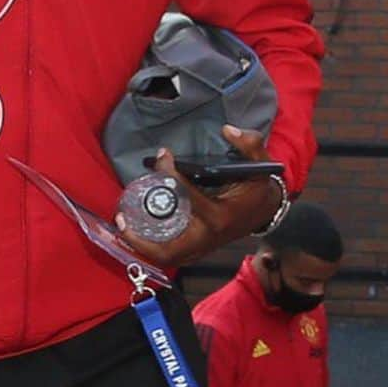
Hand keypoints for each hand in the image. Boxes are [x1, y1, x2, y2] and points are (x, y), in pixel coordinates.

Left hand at [116, 125, 279, 267]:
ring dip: (141, 246)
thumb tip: (227, 129)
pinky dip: (150, 246)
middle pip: (169, 249)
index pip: (189, 197)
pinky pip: (169, 253)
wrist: (266, 211)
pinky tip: (134, 230)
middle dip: (141, 239)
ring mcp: (202, 246)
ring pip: (166, 257)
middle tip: (121, 218)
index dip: (171, 175)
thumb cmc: (258, 188)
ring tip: (121, 226)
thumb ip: (249, 143)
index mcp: (220, 216)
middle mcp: (208, 236)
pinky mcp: (198, 247)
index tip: (162, 156)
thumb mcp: (261, 164)